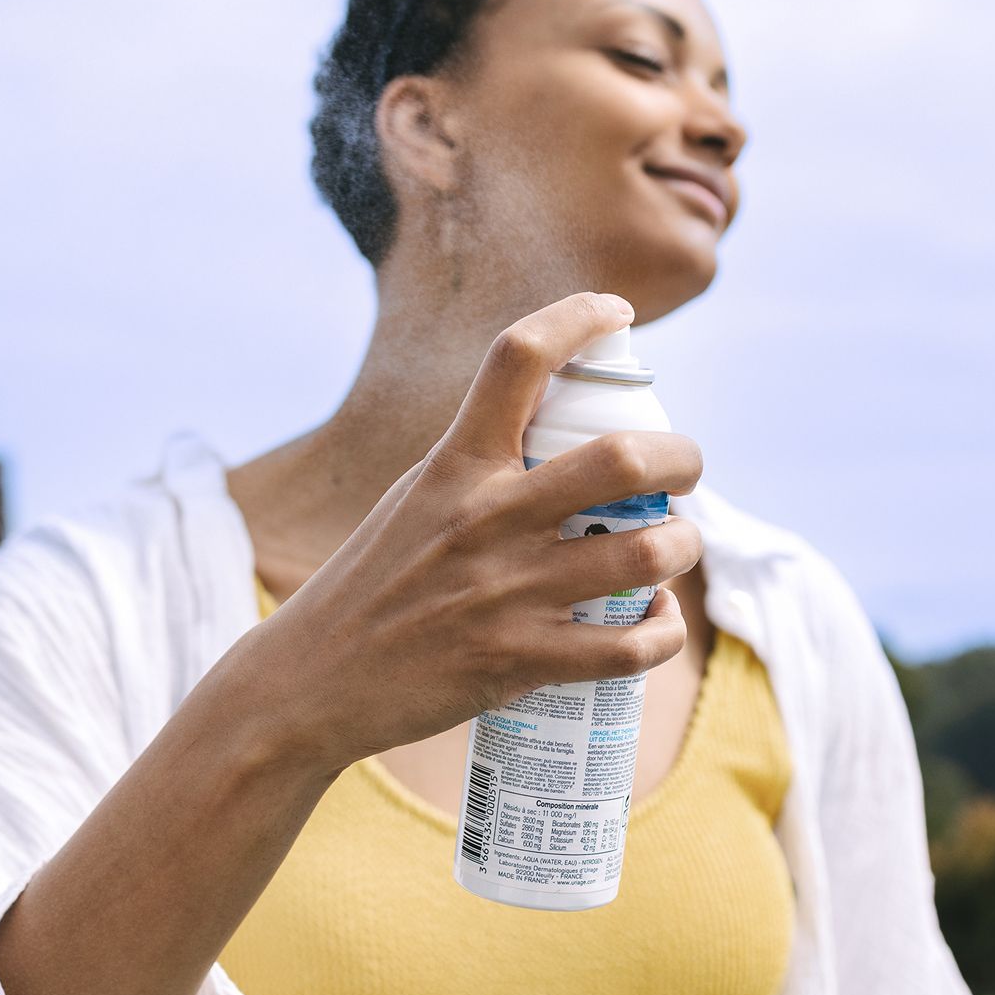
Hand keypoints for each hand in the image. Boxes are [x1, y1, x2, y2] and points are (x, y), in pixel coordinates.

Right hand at [233, 290, 704, 779]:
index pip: (519, 357)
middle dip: (682, 455)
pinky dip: (663, 632)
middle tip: (685, 468)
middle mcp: (485, 517)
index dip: (579, 316)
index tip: (616, 311)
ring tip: (676, 546)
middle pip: (623, 458)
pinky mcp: (518, 662)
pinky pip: (629, 647)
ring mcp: (506, 592)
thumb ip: (480, 468)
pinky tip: (658, 621)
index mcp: (455, 464)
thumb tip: (561, 441)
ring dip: (683, 546)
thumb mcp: (414, 499)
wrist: (309, 683)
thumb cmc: (371, 586)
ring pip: (646, 555)